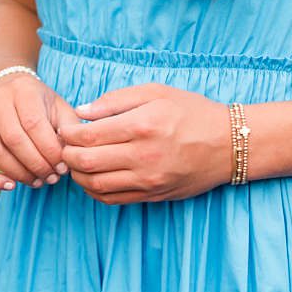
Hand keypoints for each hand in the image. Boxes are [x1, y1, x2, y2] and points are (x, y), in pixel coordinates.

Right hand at [0, 70, 71, 191]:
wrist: (8, 84)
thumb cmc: (38, 101)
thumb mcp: (59, 105)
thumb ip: (69, 127)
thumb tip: (70, 155)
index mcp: (21, 89)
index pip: (34, 124)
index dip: (50, 150)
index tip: (64, 167)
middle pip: (14, 140)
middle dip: (37, 164)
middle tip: (52, 177)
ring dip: (18, 173)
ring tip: (37, 181)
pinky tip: (9, 185)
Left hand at [58, 84, 230, 203]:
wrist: (227, 144)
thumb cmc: (191, 111)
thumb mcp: (156, 92)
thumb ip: (116, 100)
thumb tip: (82, 111)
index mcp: (142, 125)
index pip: (89, 135)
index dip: (69, 133)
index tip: (65, 128)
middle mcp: (143, 156)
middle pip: (87, 162)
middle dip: (67, 154)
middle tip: (64, 146)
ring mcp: (148, 180)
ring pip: (96, 185)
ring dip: (78, 175)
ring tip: (74, 162)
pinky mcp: (153, 195)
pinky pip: (113, 199)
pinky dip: (94, 191)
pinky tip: (92, 178)